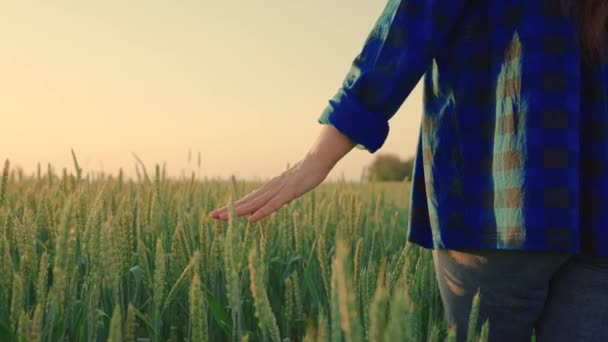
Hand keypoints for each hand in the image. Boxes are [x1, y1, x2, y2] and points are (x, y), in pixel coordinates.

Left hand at [208, 157, 328, 223]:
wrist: (316, 162)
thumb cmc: (304, 175)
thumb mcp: (289, 188)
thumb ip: (278, 195)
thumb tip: (272, 202)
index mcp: (268, 190)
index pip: (247, 201)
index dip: (232, 208)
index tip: (217, 213)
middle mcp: (268, 190)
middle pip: (245, 202)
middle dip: (228, 210)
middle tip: (211, 216)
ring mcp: (277, 192)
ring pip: (253, 204)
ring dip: (237, 212)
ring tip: (222, 218)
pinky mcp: (287, 194)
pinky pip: (272, 206)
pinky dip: (260, 213)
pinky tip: (250, 220)